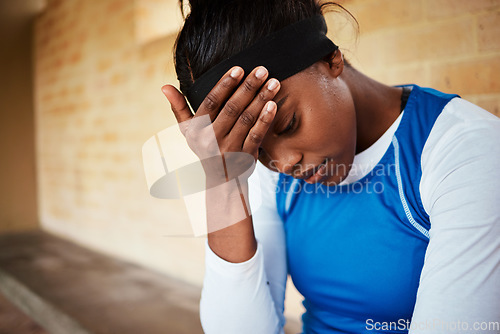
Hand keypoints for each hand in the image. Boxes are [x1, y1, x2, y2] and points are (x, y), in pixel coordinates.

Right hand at [162, 66, 279, 186]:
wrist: (221, 181)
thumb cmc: (205, 147)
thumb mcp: (189, 131)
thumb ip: (179, 108)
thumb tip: (164, 87)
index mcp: (196, 130)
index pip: (212, 103)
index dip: (225, 85)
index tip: (239, 69)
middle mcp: (211, 140)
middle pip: (232, 108)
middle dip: (248, 87)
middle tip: (262, 70)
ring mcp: (230, 149)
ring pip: (247, 119)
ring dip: (261, 99)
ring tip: (274, 82)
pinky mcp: (245, 157)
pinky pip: (257, 135)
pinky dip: (265, 119)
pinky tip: (273, 104)